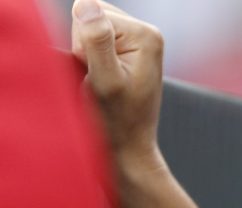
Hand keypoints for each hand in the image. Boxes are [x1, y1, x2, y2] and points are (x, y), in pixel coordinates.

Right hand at [71, 0, 164, 172]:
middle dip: (84, 48)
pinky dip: (88, 60)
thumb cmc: (117, 121)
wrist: (128, 147)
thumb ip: (97, 41)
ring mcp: (137, 43)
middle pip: (90, 17)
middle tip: (98, 80)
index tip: (99, 73)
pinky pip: (91, 42)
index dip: (83, 44)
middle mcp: (146, 34)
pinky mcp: (126, 52)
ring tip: (101, 83)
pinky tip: (100, 79)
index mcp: (146, 35)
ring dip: (85, 56)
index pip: (91, 11)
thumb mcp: (105, 81)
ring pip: (87, 30)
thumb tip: (86, 4)